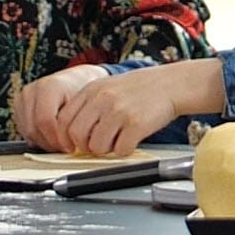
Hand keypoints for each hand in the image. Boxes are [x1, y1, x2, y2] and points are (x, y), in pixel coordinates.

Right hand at [16, 64, 105, 150]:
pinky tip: (51, 136)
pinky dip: (37, 137)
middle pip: (33, 129)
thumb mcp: (85, 105)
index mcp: (49, 86)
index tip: (70, 146)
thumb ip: (76, 122)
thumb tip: (74, 144)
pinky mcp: (19, 106)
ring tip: (60, 141)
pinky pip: (24, 130)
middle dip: (50, 143)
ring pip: (27, 132)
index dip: (57, 138)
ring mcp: (23, 98)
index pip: (45, 121)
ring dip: (43, 141)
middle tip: (65, 147)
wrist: (76, 81)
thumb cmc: (82, 92)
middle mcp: (32, 91)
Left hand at [26, 63, 205, 155]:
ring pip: (97, 146)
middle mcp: (102, 99)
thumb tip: (72, 134)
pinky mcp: (136, 124)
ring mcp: (118, 111)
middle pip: (77, 135)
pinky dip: (125, 150)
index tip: (73, 146)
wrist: (170, 84)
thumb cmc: (140, 89)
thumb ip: (89, 106)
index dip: (66, 138)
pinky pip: (120, 150)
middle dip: (86, 147)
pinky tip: (131, 140)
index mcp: (92, 90)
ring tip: (117, 140)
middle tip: (98, 146)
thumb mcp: (108, 88)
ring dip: (106, 150)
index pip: (63, 120)